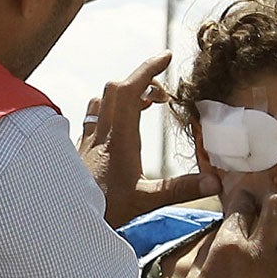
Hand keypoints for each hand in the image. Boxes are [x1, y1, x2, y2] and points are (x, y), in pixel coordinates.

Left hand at [78, 53, 217, 226]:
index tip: (166, 57)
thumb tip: (213, 181)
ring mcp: (87, 139)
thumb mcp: (145, 201)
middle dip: (141, 81)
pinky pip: (93, 116)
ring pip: (102, 100)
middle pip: (116, 88)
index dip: (148, 69)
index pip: (130, 89)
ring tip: (143, 107)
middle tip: (162, 96)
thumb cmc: (103, 211)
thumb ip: (179, 189)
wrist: (63, 220)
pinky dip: (108, 110)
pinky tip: (117, 128)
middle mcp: (101, 132)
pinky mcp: (79, 150)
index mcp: (119, 138)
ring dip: (123, 94)